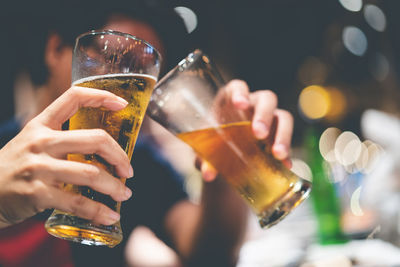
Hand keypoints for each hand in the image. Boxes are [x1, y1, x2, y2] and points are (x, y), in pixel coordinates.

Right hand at [0, 86, 133, 227]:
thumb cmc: (15, 167)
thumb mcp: (32, 143)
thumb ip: (61, 140)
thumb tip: (104, 148)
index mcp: (41, 125)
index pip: (73, 98)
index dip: (101, 96)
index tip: (123, 104)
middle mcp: (41, 142)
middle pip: (95, 140)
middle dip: (119, 156)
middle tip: (128, 170)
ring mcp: (39, 168)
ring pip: (91, 174)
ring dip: (114, 186)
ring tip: (124, 194)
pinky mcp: (38, 194)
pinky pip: (78, 202)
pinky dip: (98, 211)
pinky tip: (110, 216)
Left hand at [199, 79, 293, 181]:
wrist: (223, 160)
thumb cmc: (211, 145)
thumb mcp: (205, 151)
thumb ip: (204, 159)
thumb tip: (208, 174)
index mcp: (230, 100)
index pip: (238, 87)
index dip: (240, 92)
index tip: (240, 103)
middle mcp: (253, 105)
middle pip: (266, 99)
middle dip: (264, 115)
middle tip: (258, 133)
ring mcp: (269, 119)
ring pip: (283, 117)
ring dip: (282, 134)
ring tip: (277, 154)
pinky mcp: (278, 136)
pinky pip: (287, 141)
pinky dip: (287, 154)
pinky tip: (285, 165)